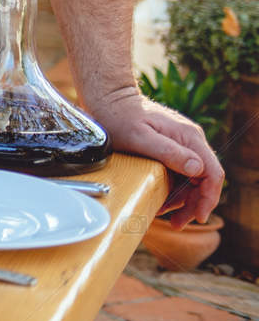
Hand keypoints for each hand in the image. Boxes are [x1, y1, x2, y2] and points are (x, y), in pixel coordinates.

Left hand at [90, 88, 224, 227]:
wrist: (108, 97)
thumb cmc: (119, 115)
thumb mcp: (139, 137)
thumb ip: (169, 152)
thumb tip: (196, 170)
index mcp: (188, 138)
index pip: (212, 173)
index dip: (208, 198)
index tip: (198, 216)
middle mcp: (190, 141)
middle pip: (205, 179)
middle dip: (195, 204)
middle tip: (178, 224)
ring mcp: (181, 143)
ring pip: (193, 178)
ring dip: (184, 199)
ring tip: (167, 215)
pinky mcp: (170, 147)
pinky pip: (180, 172)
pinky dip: (175, 189)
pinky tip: (162, 200)